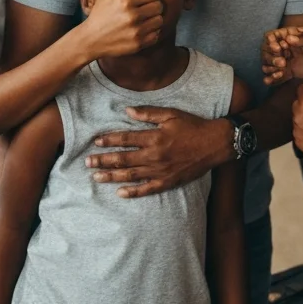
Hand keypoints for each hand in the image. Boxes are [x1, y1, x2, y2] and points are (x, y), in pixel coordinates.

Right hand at [80, 0, 164, 58]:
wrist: (91, 39)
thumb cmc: (100, 14)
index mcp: (125, 2)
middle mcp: (132, 16)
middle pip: (158, 6)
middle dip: (154, 5)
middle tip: (146, 8)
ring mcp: (136, 31)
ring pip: (159, 20)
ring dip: (154, 19)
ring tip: (145, 19)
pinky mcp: (138, 44)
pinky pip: (156, 35)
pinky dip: (152, 32)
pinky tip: (143, 30)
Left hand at [86, 108, 229, 196]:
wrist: (215, 143)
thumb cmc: (193, 126)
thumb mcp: (171, 114)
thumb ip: (148, 113)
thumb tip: (127, 110)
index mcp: (154, 137)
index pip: (125, 139)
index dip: (109, 140)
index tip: (95, 142)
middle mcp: (155, 155)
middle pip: (123, 159)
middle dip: (103, 160)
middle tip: (87, 162)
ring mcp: (161, 170)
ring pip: (131, 175)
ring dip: (111, 176)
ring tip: (96, 177)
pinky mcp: (168, 182)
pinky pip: (147, 189)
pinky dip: (133, 192)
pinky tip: (120, 193)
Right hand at [262, 26, 302, 85]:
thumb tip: (289, 39)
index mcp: (294, 34)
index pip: (275, 35)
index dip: (271, 41)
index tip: (277, 47)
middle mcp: (289, 46)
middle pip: (270, 50)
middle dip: (270, 56)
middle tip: (281, 62)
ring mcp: (291, 59)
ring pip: (273, 63)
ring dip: (270, 67)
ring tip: (278, 72)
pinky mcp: (294, 72)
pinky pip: (280, 75)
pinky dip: (273, 78)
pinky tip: (269, 81)